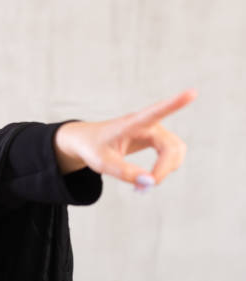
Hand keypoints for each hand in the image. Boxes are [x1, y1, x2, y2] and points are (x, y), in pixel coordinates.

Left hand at [53, 89, 196, 190]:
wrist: (87, 141)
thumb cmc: (92, 148)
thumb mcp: (102, 163)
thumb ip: (124, 172)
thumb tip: (150, 181)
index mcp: (131, 124)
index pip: (155, 113)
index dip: (175, 104)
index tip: (192, 92)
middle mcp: (148, 124)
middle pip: (171, 147)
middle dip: (163, 169)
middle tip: (144, 188)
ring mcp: (155, 131)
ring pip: (176, 152)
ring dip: (166, 170)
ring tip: (143, 184)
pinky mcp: (158, 139)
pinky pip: (173, 155)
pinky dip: (165, 169)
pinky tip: (150, 177)